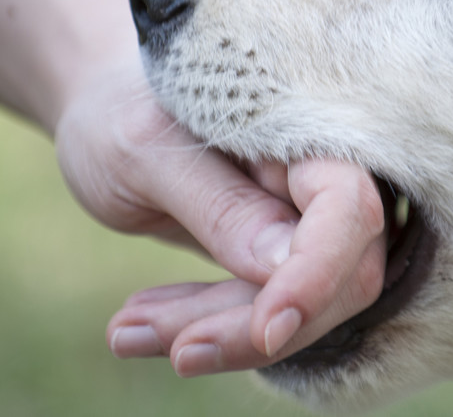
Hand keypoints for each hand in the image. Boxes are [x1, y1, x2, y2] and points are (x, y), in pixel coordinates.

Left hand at [54, 56, 386, 373]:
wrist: (104, 112)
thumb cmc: (120, 112)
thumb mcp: (145, 152)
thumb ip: (220, 205)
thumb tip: (284, 269)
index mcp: (304, 130)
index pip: (347, 209)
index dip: (317, 275)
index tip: (266, 330)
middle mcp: (321, 175)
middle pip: (335, 276)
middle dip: (248, 322)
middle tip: (147, 339)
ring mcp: (305, 219)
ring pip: (298, 306)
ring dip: (214, 331)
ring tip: (122, 331)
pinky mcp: (278, 257)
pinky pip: (260, 308)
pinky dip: (202, 326)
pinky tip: (133, 327)